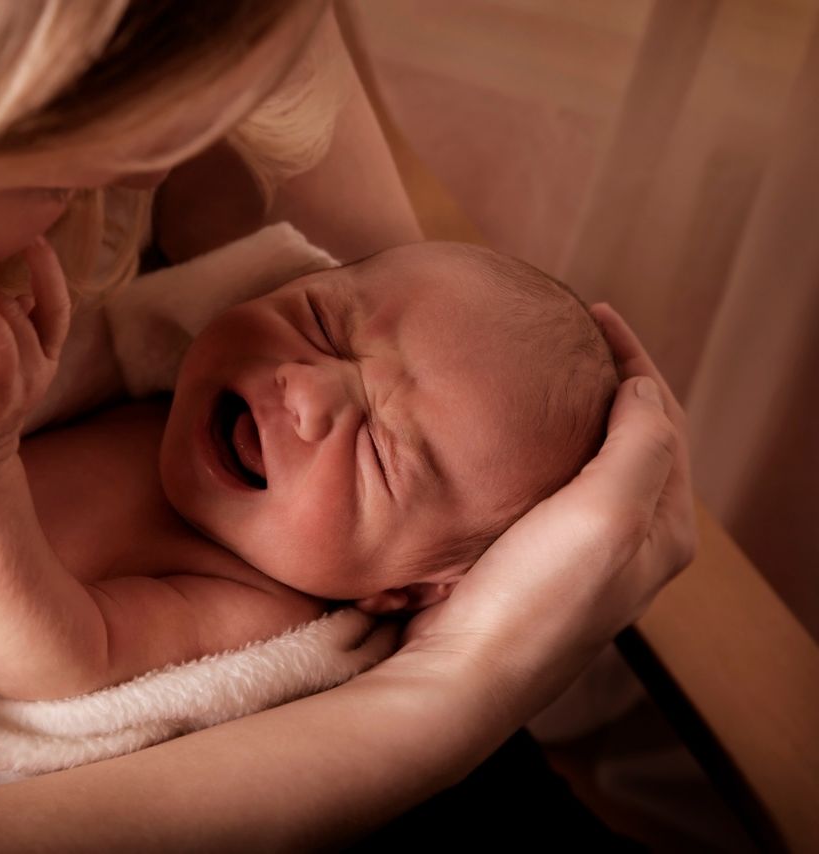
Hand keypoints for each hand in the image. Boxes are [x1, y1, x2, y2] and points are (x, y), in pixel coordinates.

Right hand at [393, 304, 694, 713]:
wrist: (460, 674)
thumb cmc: (533, 600)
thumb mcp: (605, 514)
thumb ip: (638, 443)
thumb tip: (640, 388)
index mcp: (663, 528)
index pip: (665, 420)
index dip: (636, 359)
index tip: (595, 314)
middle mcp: (628, 542)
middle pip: (632, 438)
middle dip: (609, 381)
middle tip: (567, 336)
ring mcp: (578, 554)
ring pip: (586, 461)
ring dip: (571, 413)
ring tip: (537, 372)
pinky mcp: (530, 562)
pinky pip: (544, 486)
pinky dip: (536, 447)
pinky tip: (503, 434)